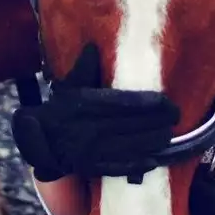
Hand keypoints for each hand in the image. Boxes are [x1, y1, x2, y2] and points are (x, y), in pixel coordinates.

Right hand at [11, 44, 179, 181]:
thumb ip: (84, 67)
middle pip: (131, 126)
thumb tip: (93, 46)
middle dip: (157, 122)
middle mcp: (90, 128)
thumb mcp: (70, 84)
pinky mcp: (92, 168)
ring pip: (129, 147)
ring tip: (168, 134)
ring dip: (152, 142)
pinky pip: (119, 167)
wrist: (39, 140)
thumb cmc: (60, 108)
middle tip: (175, 117)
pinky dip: (138, 165)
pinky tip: (154, 160)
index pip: (124, 104)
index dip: (149, 104)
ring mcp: (91, 151)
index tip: (167, 102)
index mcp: (86, 105)